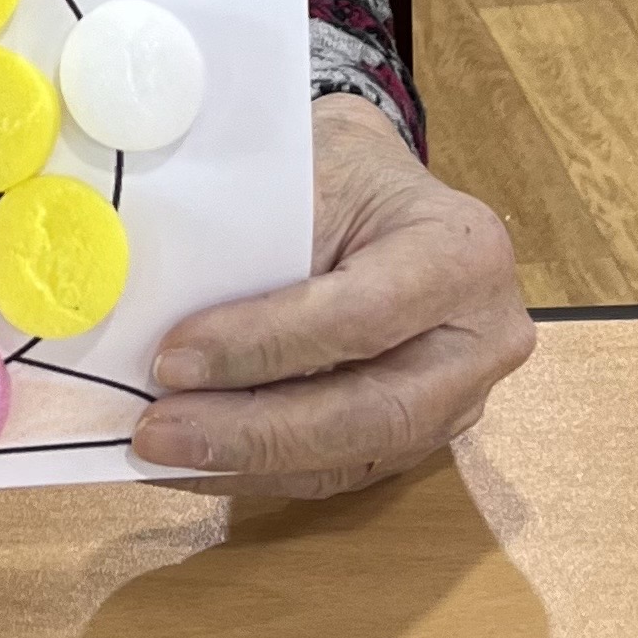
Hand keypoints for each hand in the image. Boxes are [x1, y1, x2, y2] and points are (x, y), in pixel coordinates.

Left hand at [130, 94, 531, 495]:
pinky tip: (195, 465)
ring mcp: (458, 399)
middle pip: (369, 412)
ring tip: (158, 454)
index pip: (362, 316)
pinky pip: (339, 469)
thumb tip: (157, 302)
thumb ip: (260, 238)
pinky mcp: (419, 435)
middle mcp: (479, 341)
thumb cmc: (346, 166)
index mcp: (463, 254)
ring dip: (246, 463)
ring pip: (350, 455)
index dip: (265, 346)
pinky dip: (260, 471)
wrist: (385, 189)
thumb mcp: (313, 168)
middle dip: (254, 432)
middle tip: (157, 434)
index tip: (174, 358)